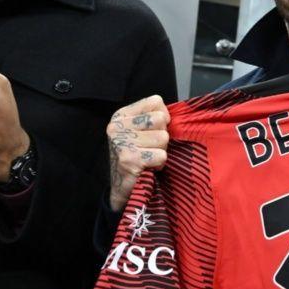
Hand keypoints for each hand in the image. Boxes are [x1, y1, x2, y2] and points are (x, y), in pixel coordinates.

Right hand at [108, 95, 169, 211]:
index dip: (163, 117)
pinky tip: (148, 167)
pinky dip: (159, 164)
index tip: (154, 130)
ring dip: (161, 151)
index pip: (155, 101)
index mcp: (121, 115)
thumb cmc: (136, 155)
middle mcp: (117, 126)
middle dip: (162, 136)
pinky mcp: (129, 160)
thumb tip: (171, 115)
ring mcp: (122, 143)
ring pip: (163, 138)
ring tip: (149, 158)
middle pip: (161, 120)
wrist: (121, 187)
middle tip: (151, 147)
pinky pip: (162, 155)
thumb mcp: (139, 130)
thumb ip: (152, 118)